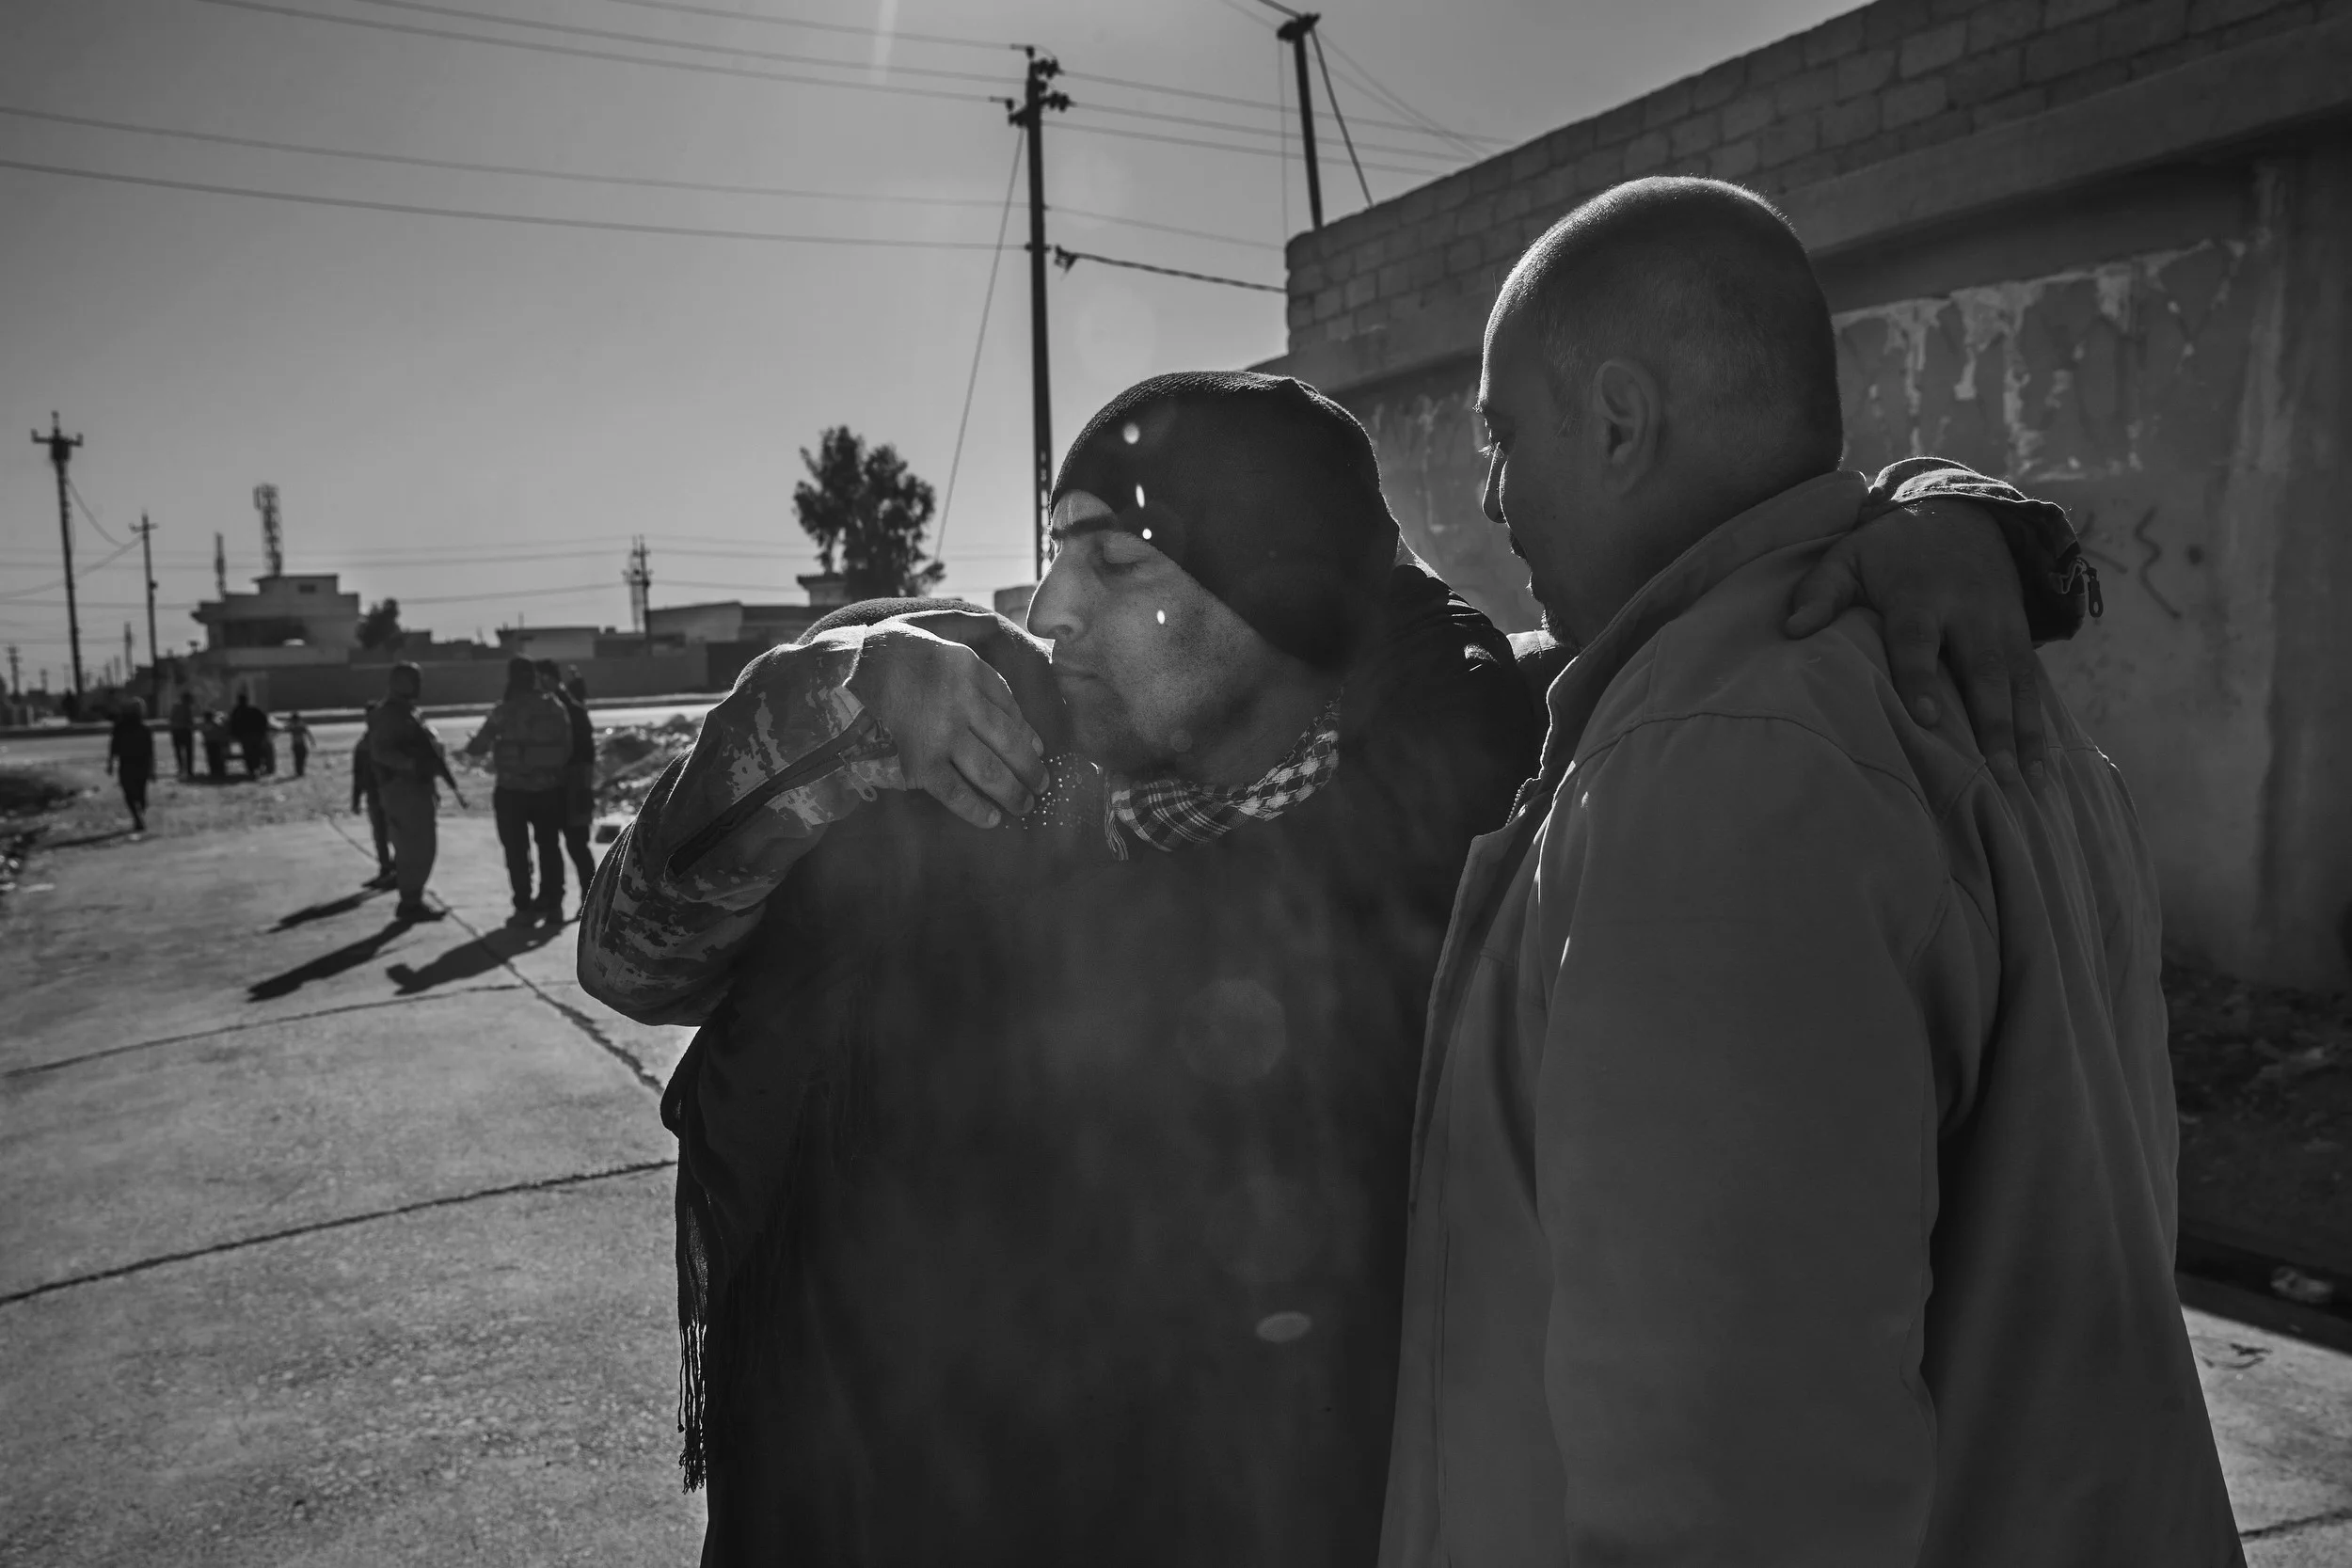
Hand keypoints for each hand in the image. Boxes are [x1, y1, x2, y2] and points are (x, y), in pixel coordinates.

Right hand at [848, 622, 1046, 828]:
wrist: (841, 673)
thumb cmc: (884, 648)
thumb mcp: (927, 624)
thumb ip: (962, 624)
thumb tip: (993, 623)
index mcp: (968, 668)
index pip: (1009, 705)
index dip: (1026, 731)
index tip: (1036, 748)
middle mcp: (963, 702)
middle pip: (1009, 742)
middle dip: (1030, 769)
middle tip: (1042, 785)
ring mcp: (943, 735)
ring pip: (991, 771)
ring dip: (1013, 794)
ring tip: (1024, 807)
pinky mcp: (921, 763)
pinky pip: (956, 792)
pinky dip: (976, 810)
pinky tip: (991, 819)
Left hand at [1785, 499, 2044, 780]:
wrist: (1959, 513)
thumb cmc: (1890, 549)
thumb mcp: (1849, 556)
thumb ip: (1821, 591)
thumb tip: (1791, 630)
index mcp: (1919, 596)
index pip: (1918, 641)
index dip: (1922, 679)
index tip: (1926, 718)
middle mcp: (1968, 612)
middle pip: (1983, 670)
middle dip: (1992, 721)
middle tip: (1996, 770)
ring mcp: (2001, 624)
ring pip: (2018, 682)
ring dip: (2025, 732)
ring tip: (2028, 782)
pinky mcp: (2021, 635)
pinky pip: (2034, 683)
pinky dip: (2040, 723)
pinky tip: (2042, 766)